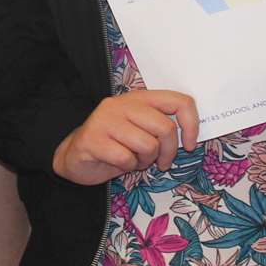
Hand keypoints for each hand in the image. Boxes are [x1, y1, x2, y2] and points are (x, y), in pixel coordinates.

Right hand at [52, 90, 198, 183]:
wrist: (74, 156)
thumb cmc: (114, 144)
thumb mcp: (140, 129)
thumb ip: (160, 126)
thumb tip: (190, 137)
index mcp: (139, 98)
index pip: (179, 101)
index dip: (191, 124)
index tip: (189, 144)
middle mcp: (122, 104)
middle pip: (165, 128)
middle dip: (168, 152)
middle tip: (161, 162)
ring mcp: (105, 120)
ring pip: (147, 145)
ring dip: (145, 161)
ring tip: (134, 160)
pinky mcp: (93, 139)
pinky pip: (126, 158)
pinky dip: (127, 167)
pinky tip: (117, 163)